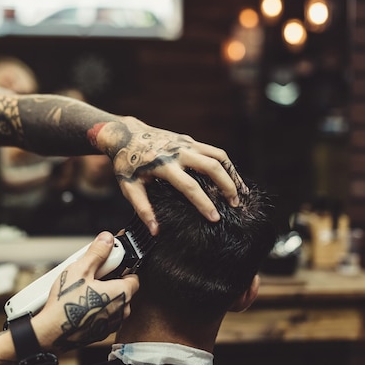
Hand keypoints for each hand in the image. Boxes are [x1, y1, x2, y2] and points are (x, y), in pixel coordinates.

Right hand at [32, 232, 138, 352]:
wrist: (50, 332)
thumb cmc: (66, 303)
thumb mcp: (81, 269)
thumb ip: (97, 252)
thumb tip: (107, 238)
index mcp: (122, 294)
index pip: (134, 276)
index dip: (122, 267)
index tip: (109, 263)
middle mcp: (121, 311)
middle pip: (123, 289)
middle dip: (110, 280)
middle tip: (92, 275)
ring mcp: (111, 324)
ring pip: (113, 303)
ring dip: (103, 295)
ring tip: (83, 289)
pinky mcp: (100, 332)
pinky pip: (104, 315)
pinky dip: (96, 308)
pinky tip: (80, 303)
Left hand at [91, 116, 246, 234]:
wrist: (125, 134)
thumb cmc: (126, 164)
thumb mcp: (129, 187)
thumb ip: (143, 208)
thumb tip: (156, 231)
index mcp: (163, 165)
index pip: (190, 186)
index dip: (204, 203)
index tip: (215, 218)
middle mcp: (178, 152)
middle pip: (211, 167)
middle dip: (227, 186)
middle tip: (235, 205)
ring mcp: (186, 143)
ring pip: (218, 156)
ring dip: (231, 174)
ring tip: (239, 192)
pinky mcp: (189, 140)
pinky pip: (213, 151)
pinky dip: (225, 164)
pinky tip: (230, 177)